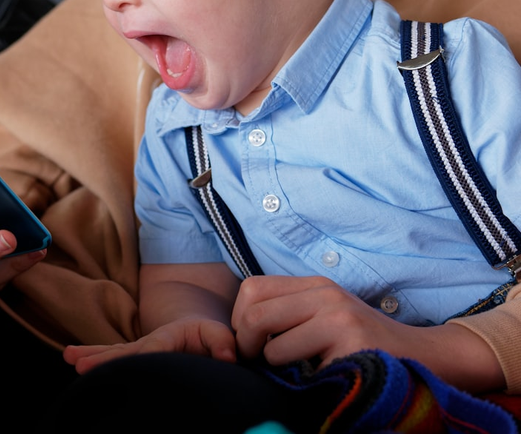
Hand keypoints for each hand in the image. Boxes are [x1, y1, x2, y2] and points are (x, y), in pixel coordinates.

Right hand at [63, 317, 235, 374]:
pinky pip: (119, 363)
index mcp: (169, 337)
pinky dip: (100, 366)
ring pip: (116, 355)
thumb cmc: (210, 337)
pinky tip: (81, 373)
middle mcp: (151, 344)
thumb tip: (227, 357)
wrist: (202, 336)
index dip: (140, 358)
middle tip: (77, 361)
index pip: (152, 350)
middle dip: (101, 356)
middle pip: (124, 352)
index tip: (125, 366)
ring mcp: (143, 353)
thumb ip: (222, 341)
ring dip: (93, 357)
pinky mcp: (140, 361)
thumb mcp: (220, 333)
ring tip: (70, 358)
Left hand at [231, 275, 504, 391]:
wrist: (426, 357)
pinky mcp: (352, 347)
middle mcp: (326, 295)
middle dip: (248, 346)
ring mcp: (340, 319)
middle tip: (260, 364)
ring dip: (277, 369)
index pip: (251, 288)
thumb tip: (241, 329)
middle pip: (254, 315)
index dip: (240, 320)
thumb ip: (290, 312)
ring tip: (298, 372)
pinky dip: (302, 383)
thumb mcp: (327, 315)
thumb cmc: (365, 342)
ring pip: (272, 348)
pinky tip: (320, 379)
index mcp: (316, 285)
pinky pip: (301, 371)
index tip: (253, 343)